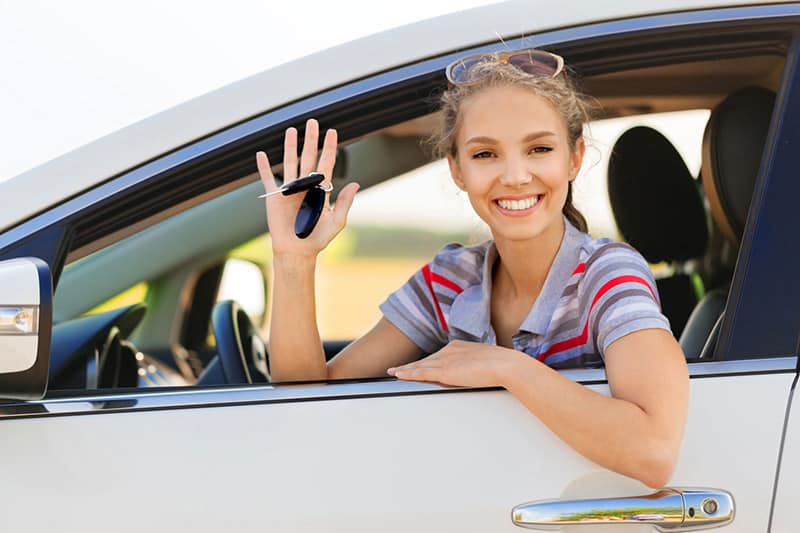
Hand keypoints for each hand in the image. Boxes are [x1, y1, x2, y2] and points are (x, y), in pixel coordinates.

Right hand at [256, 118, 359, 256]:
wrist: (298, 251)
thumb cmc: (318, 239)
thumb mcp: (336, 222)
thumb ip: (345, 203)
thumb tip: (355, 183)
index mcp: (320, 190)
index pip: (326, 163)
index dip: (329, 148)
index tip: (333, 132)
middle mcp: (305, 186)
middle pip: (308, 157)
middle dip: (311, 139)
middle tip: (313, 122)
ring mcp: (289, 190)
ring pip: (290, 162)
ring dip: (290, 146)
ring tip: (292, 130)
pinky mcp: (274, 197)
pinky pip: (268, 179)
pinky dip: (264, 167)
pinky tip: (261, 153)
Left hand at [387, 340, 523, 387]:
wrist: (504, 364)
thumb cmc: (501, 365)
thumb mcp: (484, 362)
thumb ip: (474, 365)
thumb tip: (474, 373)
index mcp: (458, 346)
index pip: (437, 356)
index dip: (425, 361)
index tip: (417, 365)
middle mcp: (449, 350)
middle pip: (425, 360)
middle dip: (411, 365)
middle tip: (397, 369)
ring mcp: (446, 360)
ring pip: (420, 366)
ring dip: (405, 370)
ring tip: (393, 372)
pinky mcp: (445, 371)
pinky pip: (421, 373)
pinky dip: (408, 373)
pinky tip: (398, 375)